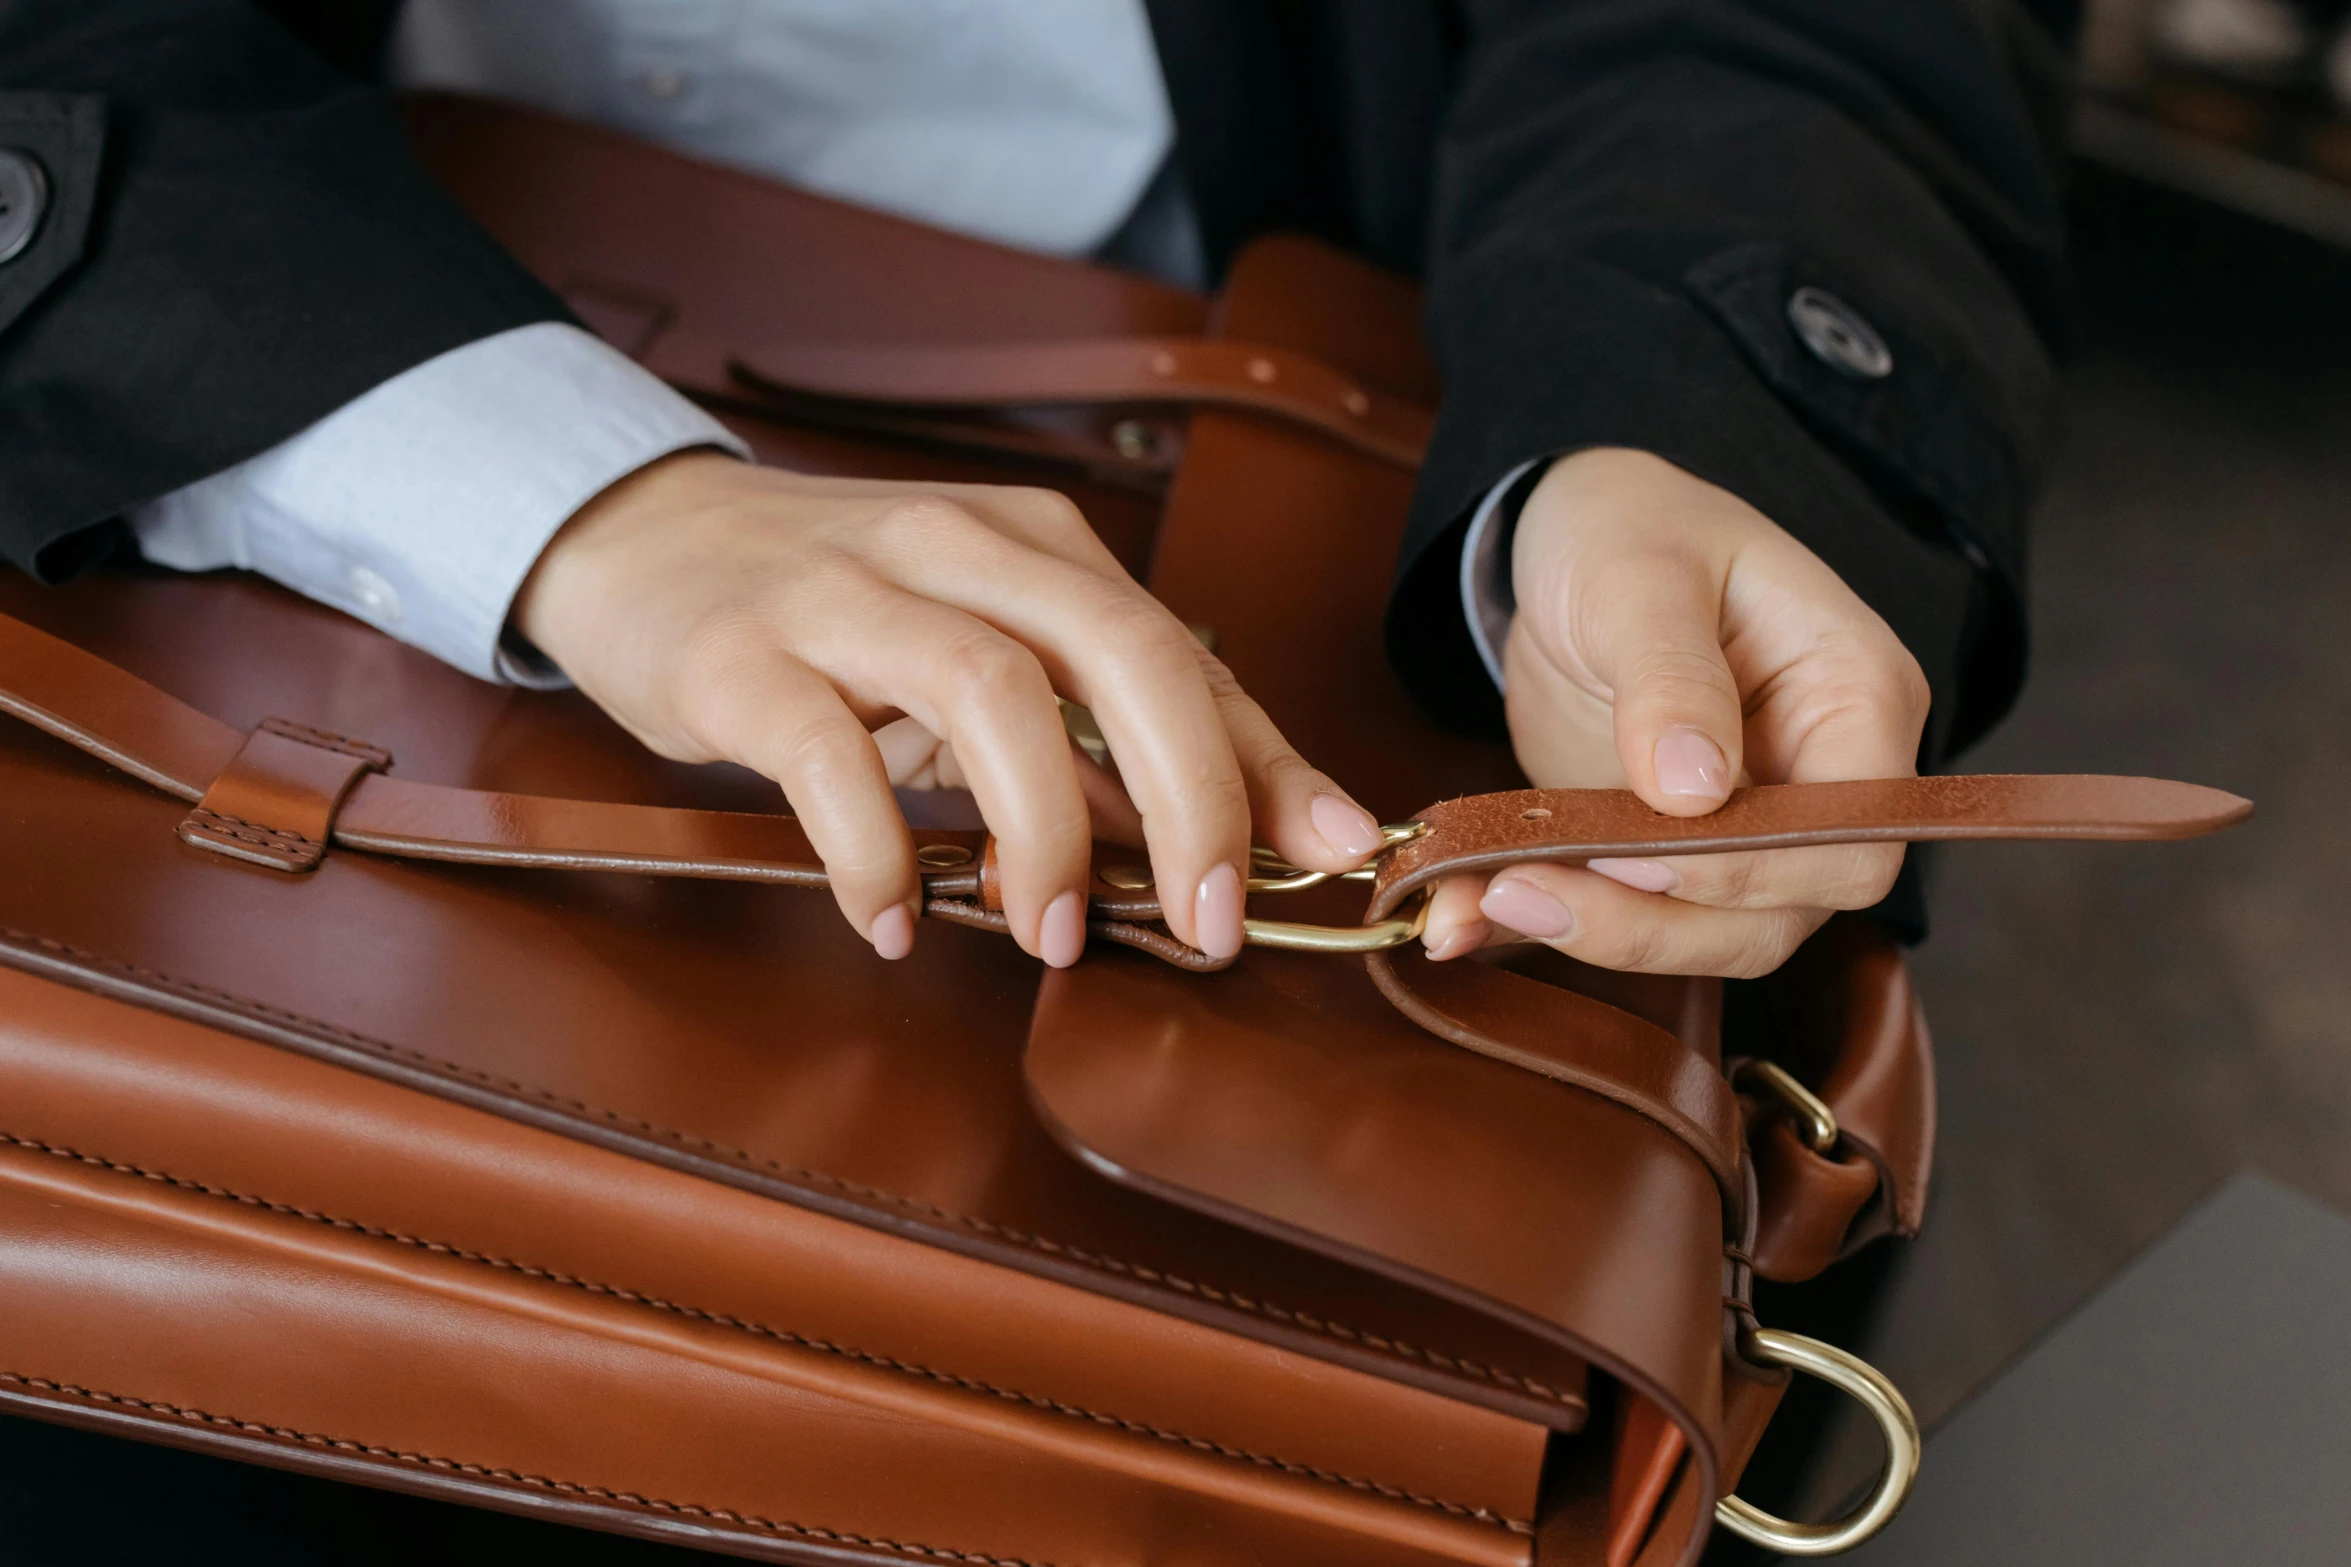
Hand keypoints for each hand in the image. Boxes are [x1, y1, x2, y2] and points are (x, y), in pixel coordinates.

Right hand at [513, 452, 1384, 965]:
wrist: (643, 539)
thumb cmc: (841, 612)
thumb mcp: (986, 651)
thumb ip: (1097, 741)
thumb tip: (1228, 850)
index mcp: (1037, 546)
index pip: (1183, 651)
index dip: (1261, 762)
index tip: (1326, 855)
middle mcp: (956, 547)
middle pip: (1117, 653)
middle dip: (1189, 797)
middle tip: (1207, 924)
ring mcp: (844, 594)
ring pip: (991, 692)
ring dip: (1046, 832)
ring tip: (1053, 936)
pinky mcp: (742, 655)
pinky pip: (827, 760)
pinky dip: (877, 856)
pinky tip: (895, 922)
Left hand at [1420, 448, 1928, 977]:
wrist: (1573, 543)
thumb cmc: (1634, 527)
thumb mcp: (1642, 574)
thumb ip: (1671, 675)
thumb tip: (1693, 791)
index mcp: (1855, 700)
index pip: (1853, 838)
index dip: (1755, 869)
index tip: (1636, 847)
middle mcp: (1817, 782)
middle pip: (1778, 913)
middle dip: (1653, 919)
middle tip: (1524, 886)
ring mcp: (1744, 829)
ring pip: (1704, 936)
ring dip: (1595, 936)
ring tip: (1483, 899)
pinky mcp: (1664, 854)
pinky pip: (1622, 916)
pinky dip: (1543, 929)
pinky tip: (1462, 918)